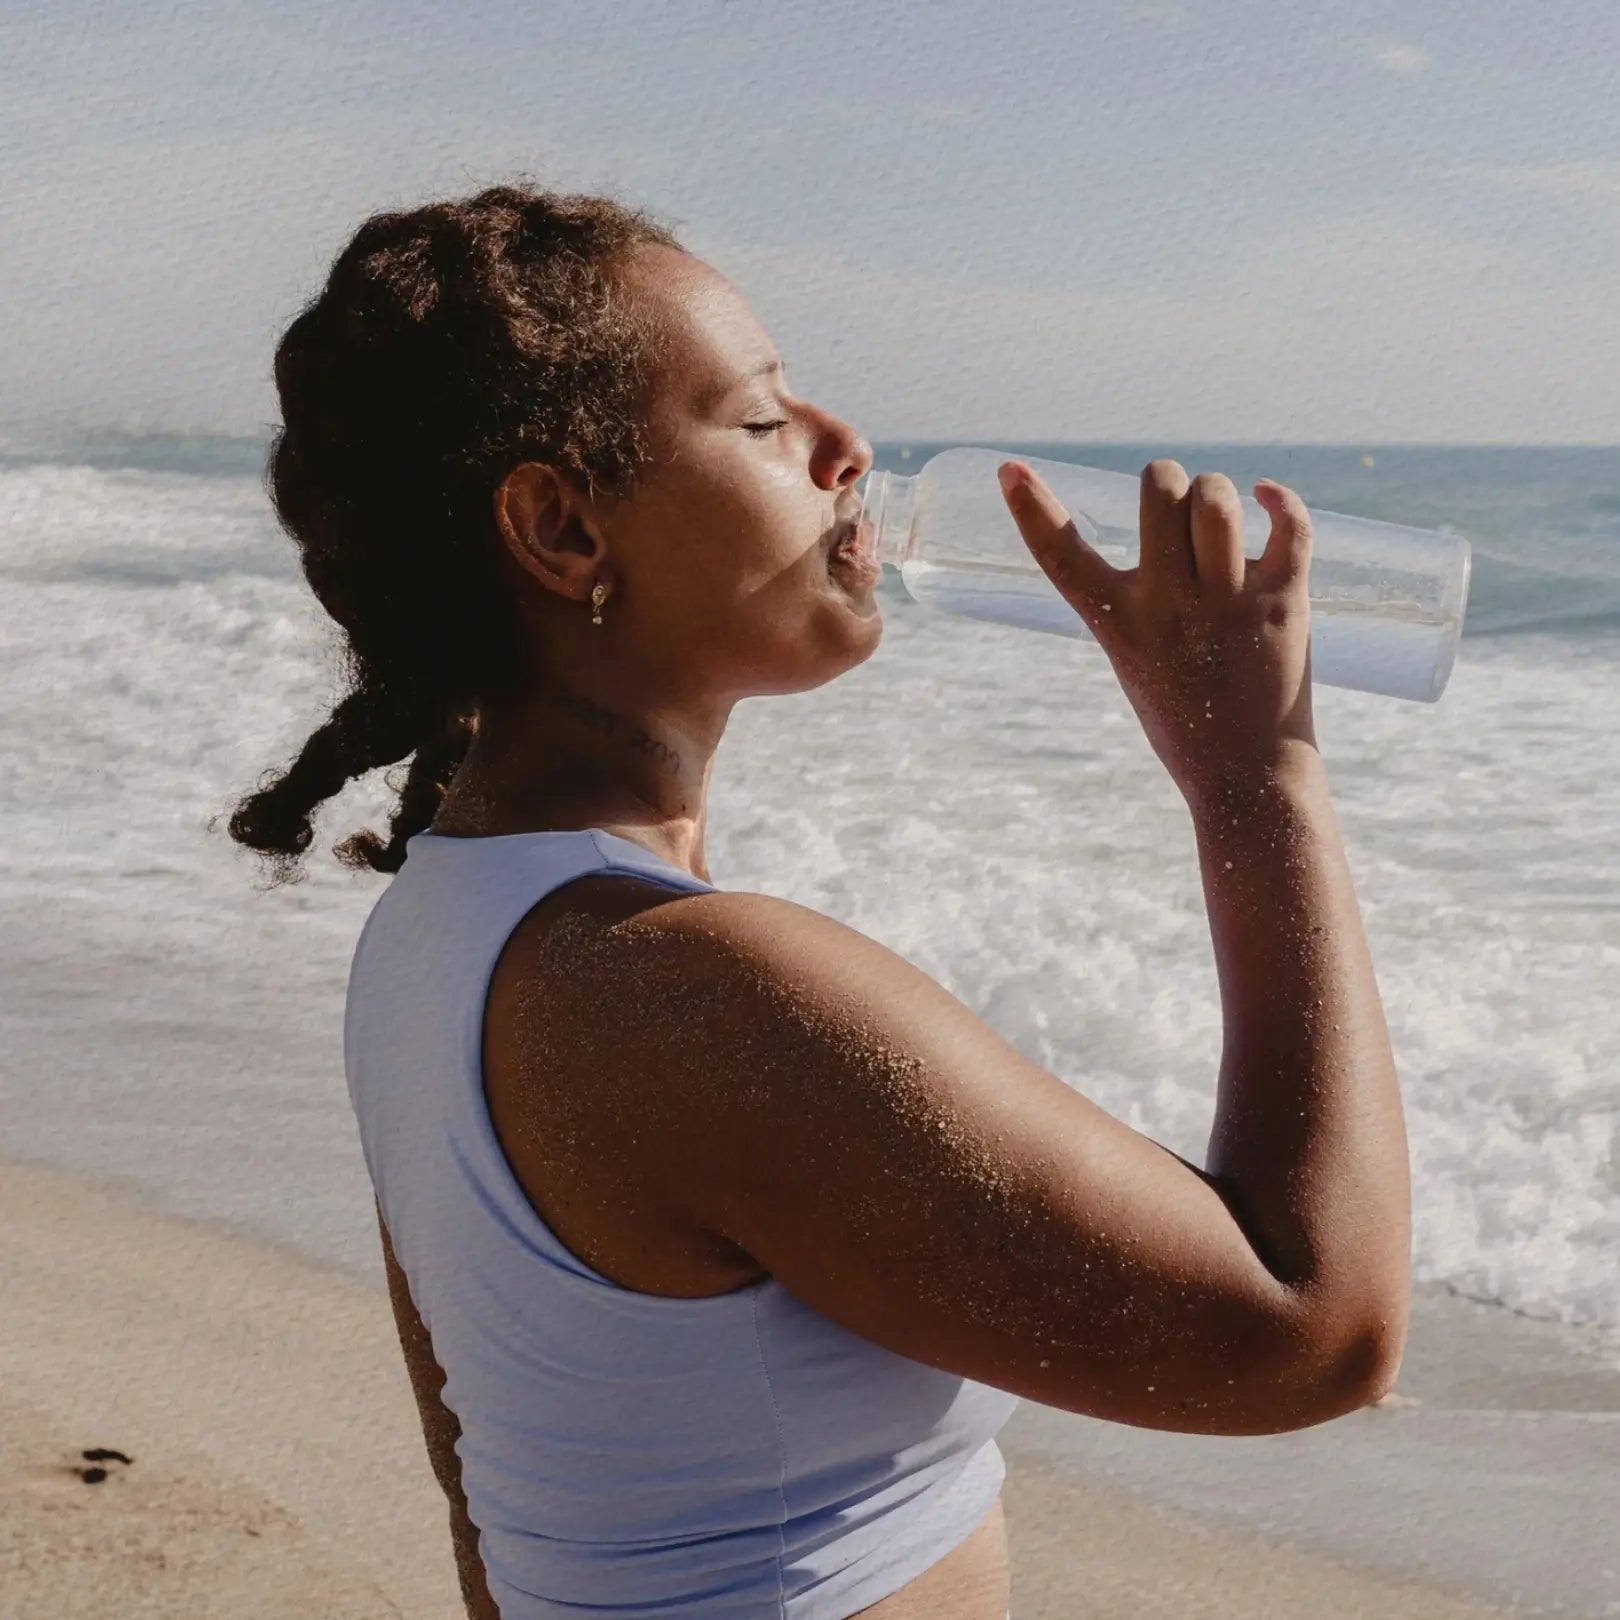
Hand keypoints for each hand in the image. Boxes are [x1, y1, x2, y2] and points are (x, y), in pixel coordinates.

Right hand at [998, 458, 1318, 806]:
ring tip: (1219, 514)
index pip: (1060, 556)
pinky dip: (1279, 500)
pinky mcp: (1283, 602)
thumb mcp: (1132, 657)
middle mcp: (1169, 606)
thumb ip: (1137, 596)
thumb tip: (1170, 509)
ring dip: (1215, 491)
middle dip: (1164, 481)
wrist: (1245, 774)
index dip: (1029, 508)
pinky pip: (1289, 526)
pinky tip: (1266, 497)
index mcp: (1119, 624)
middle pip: (1160, 490)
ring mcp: (1227, 602)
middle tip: (1172, 506)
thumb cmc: (1183, 715)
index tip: (1009, 467)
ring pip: (1218, 499)